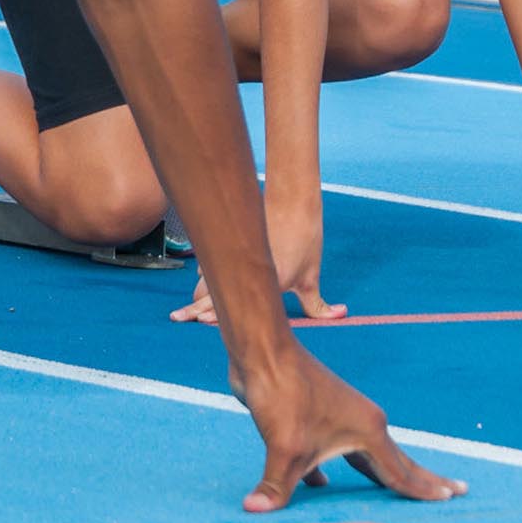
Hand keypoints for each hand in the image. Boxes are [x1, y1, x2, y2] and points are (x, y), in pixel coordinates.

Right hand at [170, 196, 345, 325]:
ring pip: (205, 279)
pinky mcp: (229, 243)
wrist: (294, 201)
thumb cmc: (305, 239)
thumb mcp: (312, 276)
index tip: (199, 321)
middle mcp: (246, 271)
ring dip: (200, 293)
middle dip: (195, 308)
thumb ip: (319, 304)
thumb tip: (341, 314)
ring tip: (186, 310)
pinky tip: (203, 283)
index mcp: (268, 283)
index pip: (231, 303)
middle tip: (180, 317)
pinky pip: (211, 265)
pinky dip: (207, 274)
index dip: (210, 313)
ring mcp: (234, 255)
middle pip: (206, 293)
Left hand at [235, 348, 463, 509]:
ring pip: (367, 456)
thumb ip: (276, 486)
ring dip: (381, 476)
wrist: (262, 352)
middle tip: (457, 489)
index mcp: (368, 431)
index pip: (401, 471)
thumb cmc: (282, 395)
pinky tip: (321, 486)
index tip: (452, 496)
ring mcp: (341, 417)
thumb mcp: (283, 447)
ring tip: (400, 490)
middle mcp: (362, 422)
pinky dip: (331, 470)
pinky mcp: (317, 416)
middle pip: (399, 460)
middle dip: (425, 478)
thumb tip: (256, 510)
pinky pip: (333, 451)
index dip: (425, 489)